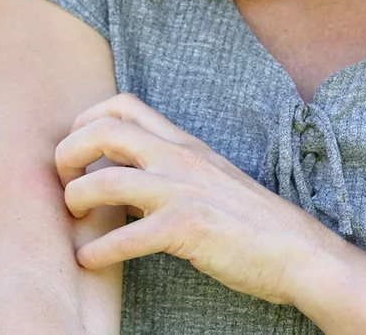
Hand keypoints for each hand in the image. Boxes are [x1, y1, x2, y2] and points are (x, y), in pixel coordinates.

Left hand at [55, 93, 338, 304]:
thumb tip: (120, 174)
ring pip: (105, 181)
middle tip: (63, 180)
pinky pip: (126, 238)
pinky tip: (88, 260)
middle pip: (103, 131)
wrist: (301, 253)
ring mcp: (183, 192)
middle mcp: (180, 158)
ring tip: (72, 217)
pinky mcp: (187, 229)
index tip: (75, 147)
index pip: (123, 104)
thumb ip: (168, 168)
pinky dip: (97, 250)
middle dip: (68, 152)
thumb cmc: (251, 221)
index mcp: (184, 143)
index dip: (86, 119)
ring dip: (76, 198)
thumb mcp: (208, 177)